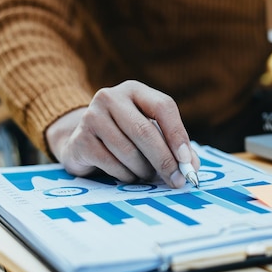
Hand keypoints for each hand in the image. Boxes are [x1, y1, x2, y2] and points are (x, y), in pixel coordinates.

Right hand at [46, 80, 199, 187]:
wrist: (84, 141)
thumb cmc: (127, 137)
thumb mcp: (153, 134)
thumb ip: (175, 147)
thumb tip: (192, 167)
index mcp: (135, 90)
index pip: (163, 106)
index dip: (177, 135)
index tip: (187, 161)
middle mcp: (111, 97)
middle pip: (144, 131)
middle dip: (164, 160)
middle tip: (177, 181)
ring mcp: (91, 116)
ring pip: (128, 151)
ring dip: (143, 170)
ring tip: (146, 174)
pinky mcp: (80, 139)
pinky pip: (110, 164)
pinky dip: (125, 175)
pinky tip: (127, 174)